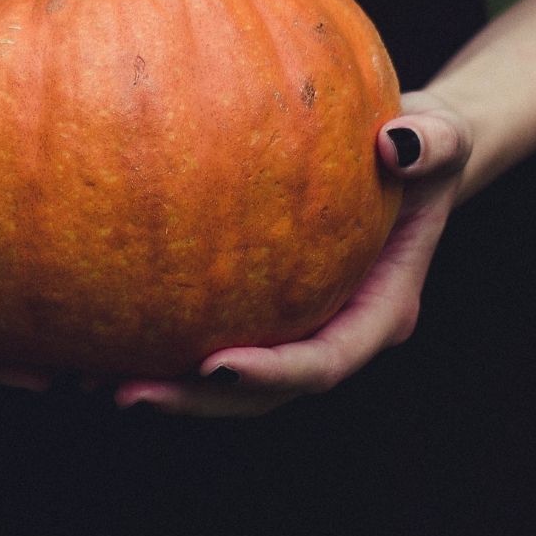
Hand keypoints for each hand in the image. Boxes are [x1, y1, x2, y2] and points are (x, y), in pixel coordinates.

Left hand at [111, 89, 471, 415]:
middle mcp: (333, 332)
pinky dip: (156, 341)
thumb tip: (398, 144)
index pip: (325, 361)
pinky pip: (204, 334)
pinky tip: (94, 332)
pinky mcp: (258, 309)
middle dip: (198, 402)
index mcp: (380, 310)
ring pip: (227, 382)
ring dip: (166, 387)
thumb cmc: (423, 143)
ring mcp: (293, 326)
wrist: (404, 154)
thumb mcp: (443, 134)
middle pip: (264, 395)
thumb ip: (433, 142)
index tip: (216, 367)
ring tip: (92, 381)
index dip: (273, 375)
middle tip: (127, 394)